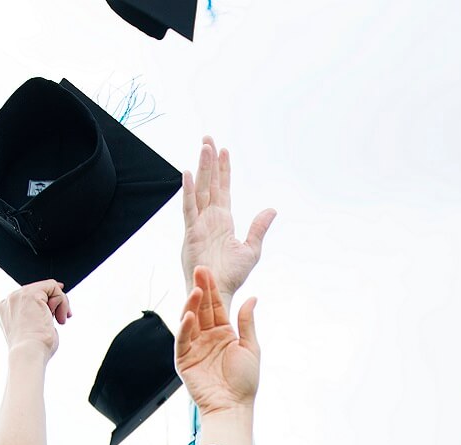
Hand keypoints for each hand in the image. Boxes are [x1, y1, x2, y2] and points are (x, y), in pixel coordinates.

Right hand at [0, 280, 69, 360]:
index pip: (30, 300)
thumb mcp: (36, 332)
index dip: (48, 304)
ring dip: (60, 303)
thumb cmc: (35, 350)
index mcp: (6, 311)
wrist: (29, 354)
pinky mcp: (30, 294)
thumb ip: (40, 318)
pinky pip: (52, 286)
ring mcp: (17, 296)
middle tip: (62, 320)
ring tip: (61, 320)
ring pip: (47, 287)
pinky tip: (60, 316)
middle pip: (38, 292)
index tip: (59, 316)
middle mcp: (9, 301)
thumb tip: (54, 311)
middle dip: (56, 304)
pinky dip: (62, 300)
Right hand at [176, 266, 258, 416]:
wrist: (234, 406)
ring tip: (196, 290)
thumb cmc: (245, 381)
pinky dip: (185, 327)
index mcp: (224, 334)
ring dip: (192, 305)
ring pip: (191, 321)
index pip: (216, 306)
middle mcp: (208, 338)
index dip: (213, 289)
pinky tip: (190, 315)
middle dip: (201, 290)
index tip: (209, 271)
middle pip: (202, 309)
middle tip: (199, 270)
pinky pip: (183, 340)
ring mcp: (195, 347)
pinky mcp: (184, 360)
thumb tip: (252, 298)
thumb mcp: (250, 347)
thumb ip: (247, 323)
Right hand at [181, 136, 275, 297]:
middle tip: (208, 138)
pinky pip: (189, 208)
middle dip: (209, 161)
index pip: (223, 189)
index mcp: (223, 221)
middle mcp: (210, 218)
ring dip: (202, 168)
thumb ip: (259, 228)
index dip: (223, 170)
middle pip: (209, 183)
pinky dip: (188, 191)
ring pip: (200, 189)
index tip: (224, 150)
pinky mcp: (191, 232)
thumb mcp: (252, 249)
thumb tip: (272, 209)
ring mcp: (199, 223)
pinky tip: (188, 174)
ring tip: (204, 148)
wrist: (219, 291)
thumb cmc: (233, 275)